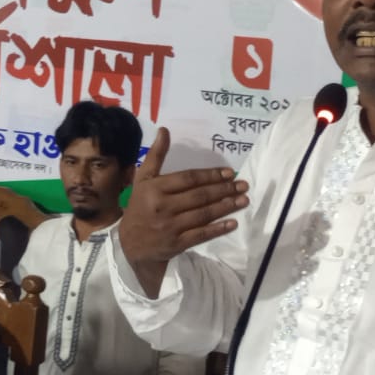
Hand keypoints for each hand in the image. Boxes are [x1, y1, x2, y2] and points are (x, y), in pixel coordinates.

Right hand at [117, 129, 248, 287]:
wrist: (131, 244)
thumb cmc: (139, 207)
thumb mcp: (143, 179)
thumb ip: (155, 155)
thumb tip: (164, 130)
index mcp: (154, 188)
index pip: (188, 179)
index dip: (210, 175)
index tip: (229, 173)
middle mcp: (162, 206)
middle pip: (199, 196)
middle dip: (224, 189)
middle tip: (243, 185)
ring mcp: (170, 227)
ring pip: (203, 214)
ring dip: (226, 207)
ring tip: (243, 199)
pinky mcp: (176, 244)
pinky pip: (201, 235)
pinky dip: (218, 229)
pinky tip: (233, 223)